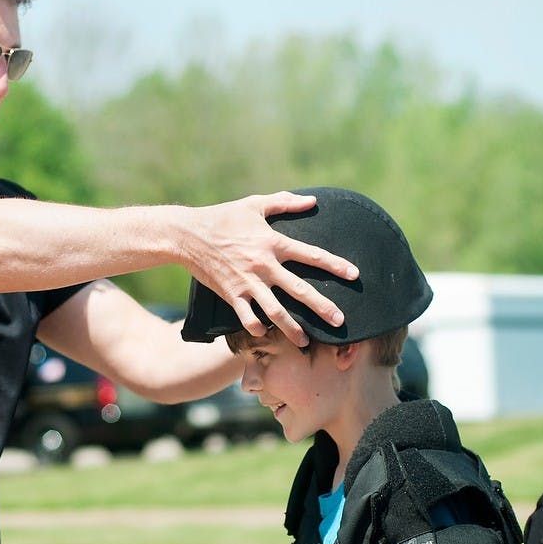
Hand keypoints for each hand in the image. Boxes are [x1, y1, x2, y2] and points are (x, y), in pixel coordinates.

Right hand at [186, 191, 358, 346]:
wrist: (188, 234)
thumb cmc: (223, 216)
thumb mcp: (254, 205)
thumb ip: (285, 202)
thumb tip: (313, 201)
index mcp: (272, 242)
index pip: (311, 255)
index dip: (335, 265)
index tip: (354, 275)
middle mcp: (263, 265)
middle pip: (299, 290)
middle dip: (322, 307)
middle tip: (341, 321)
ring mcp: (247, 282)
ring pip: (275, 310)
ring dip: (292, 328)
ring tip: (305, 342)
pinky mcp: (231, 294)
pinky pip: (247, 316)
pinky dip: (257, 327)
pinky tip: (265, 333)